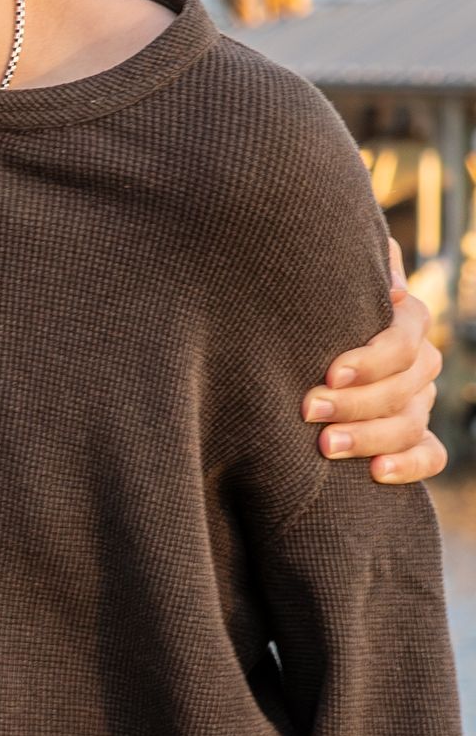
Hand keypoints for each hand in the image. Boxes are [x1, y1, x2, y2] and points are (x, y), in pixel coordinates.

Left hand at [302, 240, 446, 484]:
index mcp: (404, 319)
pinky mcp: (413, 439)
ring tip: (326, 446)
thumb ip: (350, 264)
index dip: (372, 359)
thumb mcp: (324, 281)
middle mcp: (418, 360)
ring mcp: (419, 401)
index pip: (405, 339)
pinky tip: (377, 471)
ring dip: (370, 436)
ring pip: (411, 422)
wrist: (304, 350)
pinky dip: (408, 465)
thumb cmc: (311, 308)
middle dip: (356, 401)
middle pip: (406, 385)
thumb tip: (381, 267)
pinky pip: (430, 455)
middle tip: (309, 410)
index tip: (330, 373)